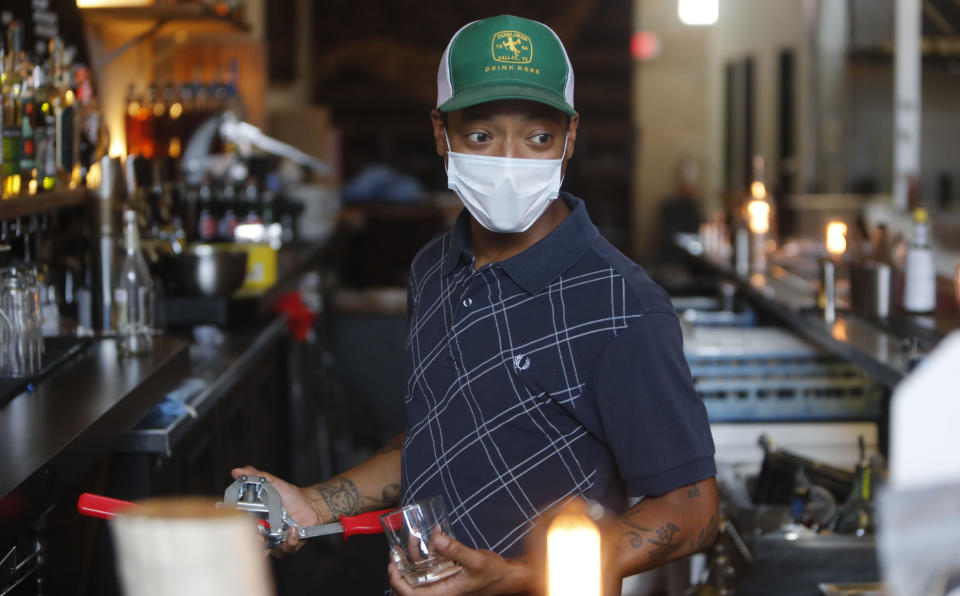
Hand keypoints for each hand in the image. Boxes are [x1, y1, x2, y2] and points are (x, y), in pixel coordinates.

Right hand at [231, 465, 321, 553]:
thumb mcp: (273, 483)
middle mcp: (263, 533)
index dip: (238, 530)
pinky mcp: (288, 545)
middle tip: (256, 535)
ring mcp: (275, 541)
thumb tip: (237, 471)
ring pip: (266, 552)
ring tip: (272, 536)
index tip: (238, 527)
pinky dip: (290, 540)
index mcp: (255, 519)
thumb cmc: (291, 496)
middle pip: (251, 544)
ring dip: (268, 547)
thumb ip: (256, 477)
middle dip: (251, 542)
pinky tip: (294, 530)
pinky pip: (286, 549)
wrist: (310, 504)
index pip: (241, 528)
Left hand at [387, 534, 531, 595]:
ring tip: (412, 537)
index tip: (392, 566)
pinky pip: (434, 564)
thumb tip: (436, 539)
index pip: (412, 594)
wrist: (506, 576)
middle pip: (413, 584)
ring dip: (414, 556)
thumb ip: (456, 550)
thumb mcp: (475, 560)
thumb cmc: (493, 573)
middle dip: (401, 568)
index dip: (398, 582)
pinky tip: (434, 534)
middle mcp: (441, 588)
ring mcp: (445, 580)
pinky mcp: (449, 573)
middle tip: (394, 552)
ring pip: (422, 572)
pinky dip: (431, 551)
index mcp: (444, 592)